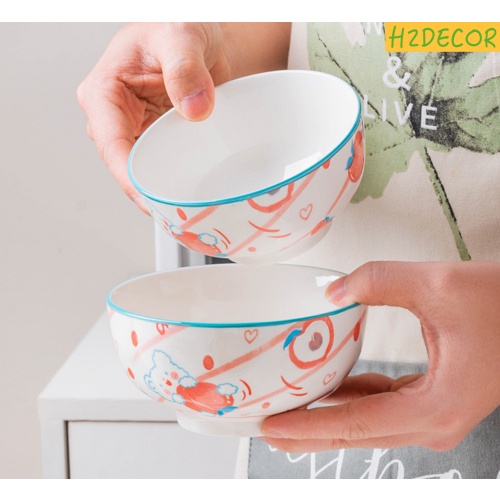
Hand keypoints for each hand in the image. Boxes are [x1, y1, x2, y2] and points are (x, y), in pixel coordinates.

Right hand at [77, 22, 290, 211]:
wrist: (201, 34)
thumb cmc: (177, 24)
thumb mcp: (180, 34)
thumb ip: (185, 67)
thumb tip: (194, 109)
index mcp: (105, 92)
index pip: (112, 145)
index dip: (129, 179)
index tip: (151, 202)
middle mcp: (117, 117)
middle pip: (126, 167)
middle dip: (148, 194)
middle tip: (175, 217)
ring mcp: (139, 131)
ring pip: (146, 172)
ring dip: (164, 193)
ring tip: (186, 215)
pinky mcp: (160, 139)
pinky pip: (166, 166)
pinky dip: (178, 182)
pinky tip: (194, 196)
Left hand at [261, 260, 499, 451]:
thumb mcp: (438, 284)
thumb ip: (379, 281)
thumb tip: (332, 290)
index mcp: (436, 407)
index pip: (357, 423)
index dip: (309, 426)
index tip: (271, 426)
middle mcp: (433, 421)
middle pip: (356, 432)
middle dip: (307, 431)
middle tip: (265, 427)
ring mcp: (433, 414)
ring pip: (367, 422)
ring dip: (327, 415)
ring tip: (289, 409)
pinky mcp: (431, 400)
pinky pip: (382, 405)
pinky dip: (352, 398)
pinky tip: (329, 386)